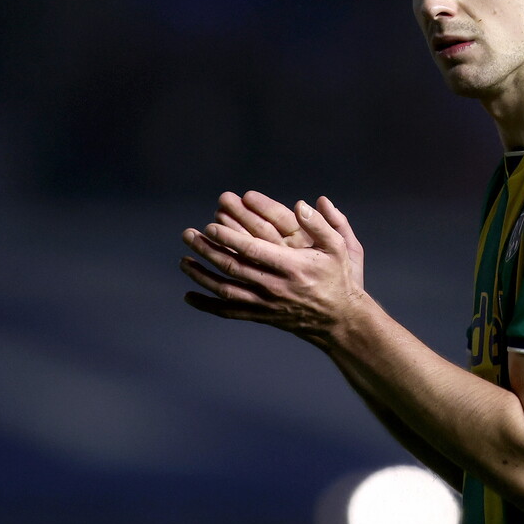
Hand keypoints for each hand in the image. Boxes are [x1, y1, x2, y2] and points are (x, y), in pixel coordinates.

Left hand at [181, 195, 366, 341]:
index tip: (210, 225)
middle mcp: (276, 286)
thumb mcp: (341, 248)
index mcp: (292, 266)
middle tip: (188, 234)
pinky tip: (189, 297)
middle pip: (233, 268)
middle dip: (208, 250)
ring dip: (202, 276)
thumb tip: (302, 204)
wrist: (340, 320)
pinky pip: (229, 312)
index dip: (230, 238)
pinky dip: (208, 305)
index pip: (253, 250)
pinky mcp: (262, 316)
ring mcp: (267, 304)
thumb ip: (322, 224)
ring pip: (227, 291)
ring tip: (183, 261)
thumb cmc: (339, 278)